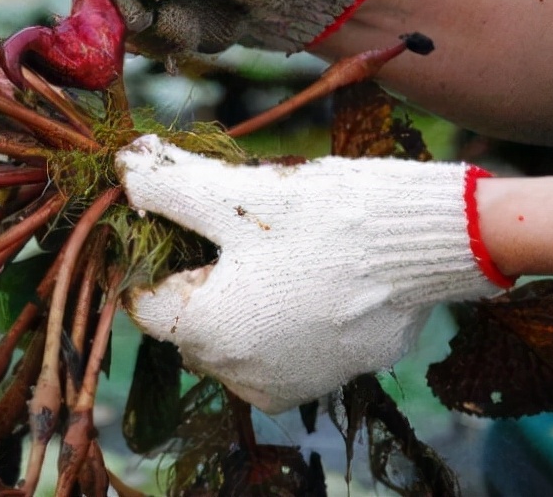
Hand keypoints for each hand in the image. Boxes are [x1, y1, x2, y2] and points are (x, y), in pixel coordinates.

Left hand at [115, 135, 511, 412]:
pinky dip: (275, 319)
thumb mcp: (236, 192)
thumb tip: (124, 168)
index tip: (178, 219)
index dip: (153, 253)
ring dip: (235, 297)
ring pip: (229, 337)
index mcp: (204, 331)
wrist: (428, 244)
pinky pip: (273, 350)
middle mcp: (237, 374)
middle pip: (186, 320)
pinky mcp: (323, 380)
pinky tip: (303, 278)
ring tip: (271, 248)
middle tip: (231, 226)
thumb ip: (167, 184)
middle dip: (196, 275)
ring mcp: (284, 383)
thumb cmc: (327, 216)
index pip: (143, 299)